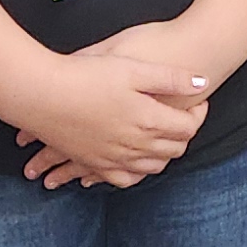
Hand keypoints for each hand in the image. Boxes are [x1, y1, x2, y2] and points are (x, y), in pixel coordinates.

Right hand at [13, 38, 209, 188]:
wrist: (42, 94)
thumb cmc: (86, 75)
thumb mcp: (132, 68)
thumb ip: (171, 78)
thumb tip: (203, 84)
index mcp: (148, 121)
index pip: (188, 127)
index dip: (198, 113)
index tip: (198, 99)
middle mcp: (135, 146)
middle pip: (173, 149)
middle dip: (184, 133)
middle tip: (184, 116)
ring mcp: (114, 158)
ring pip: (152, 167)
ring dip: (164, 154)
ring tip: (164, 136)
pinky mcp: (94, 163)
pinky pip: (124, 179)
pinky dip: (137, 173)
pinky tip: (136, 161)